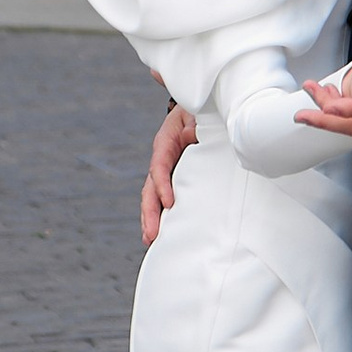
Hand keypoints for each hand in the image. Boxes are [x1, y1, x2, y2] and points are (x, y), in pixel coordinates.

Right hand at [140, 102, 196, 245]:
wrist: (202, 110)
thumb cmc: (200, 112)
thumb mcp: (196, 113)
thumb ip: (194, 124)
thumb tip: (190, 137)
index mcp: (165, 142)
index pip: (159, 165)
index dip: (162, 184)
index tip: (169, 202)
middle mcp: (162, 160)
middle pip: (150, 188)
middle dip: (150, 212)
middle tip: (152, 235)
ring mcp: (167, 171)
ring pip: (153, 197)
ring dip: (151, 218)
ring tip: (151, 240)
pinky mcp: (175, 180)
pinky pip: (165, 199)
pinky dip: (162, 215)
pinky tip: (163, 234)